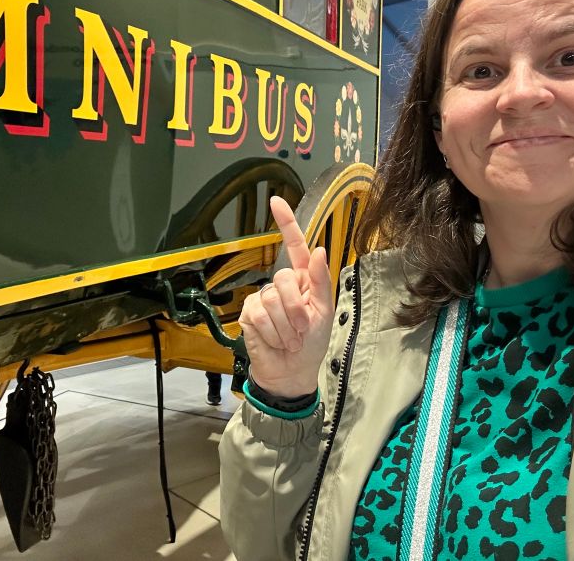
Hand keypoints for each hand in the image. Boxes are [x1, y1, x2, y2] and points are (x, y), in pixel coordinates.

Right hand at [238, 196, 334, 397]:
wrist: (291, 372)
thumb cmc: (312, 343)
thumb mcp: (324, 312)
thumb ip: (320, 281)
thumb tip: (318, 249)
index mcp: (303, 280)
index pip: (294, 246)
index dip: (286, 223)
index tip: (276, 201)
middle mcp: (282, 284)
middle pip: (285, 279)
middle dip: (296, 308)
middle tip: (301, 330)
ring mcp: (263, 297)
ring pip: (272, 300)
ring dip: (285, 326)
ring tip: (289, 339)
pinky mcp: (249, 313)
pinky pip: (260, 315)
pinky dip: (272, 332)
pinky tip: (275, 341)